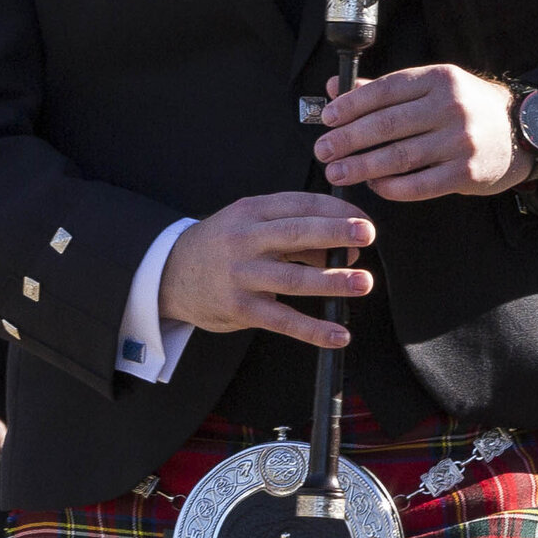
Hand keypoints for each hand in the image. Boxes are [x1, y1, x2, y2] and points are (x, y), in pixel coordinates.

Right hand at [155, 194, 376, 348]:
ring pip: (293, 278)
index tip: (363, 218)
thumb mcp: (250, 226)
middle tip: (367, 234)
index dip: (337, 210)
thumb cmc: (222, 247)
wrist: (169, 274)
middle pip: (297, 233)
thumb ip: (294, 232)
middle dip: (335, 232)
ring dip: (332, 282)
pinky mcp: (240, 309)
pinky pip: (283, 321)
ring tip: (364, 283)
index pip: (300, 203)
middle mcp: (245, 239)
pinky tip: (339, 334)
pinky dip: (314, 329)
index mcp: (251, 211)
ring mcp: (241, 275)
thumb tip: (346, 249)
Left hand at [316, 64, 532, 202]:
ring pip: (399, 157)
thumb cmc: (466, 108)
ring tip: (337, 173)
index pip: (384, 91)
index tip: (327, 119)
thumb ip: (384, 89)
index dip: (350, 106)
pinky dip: (390, 187)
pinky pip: (419, 185)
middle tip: (323, 151)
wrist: (519, 132)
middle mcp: (450, 107)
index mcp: (438, 79)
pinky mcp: (467, 173)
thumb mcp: (431, 87)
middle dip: (348, 140)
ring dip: (361, 167)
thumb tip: (334, 88)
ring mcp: (460, 141)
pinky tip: (373, 185)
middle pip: (386, 125)